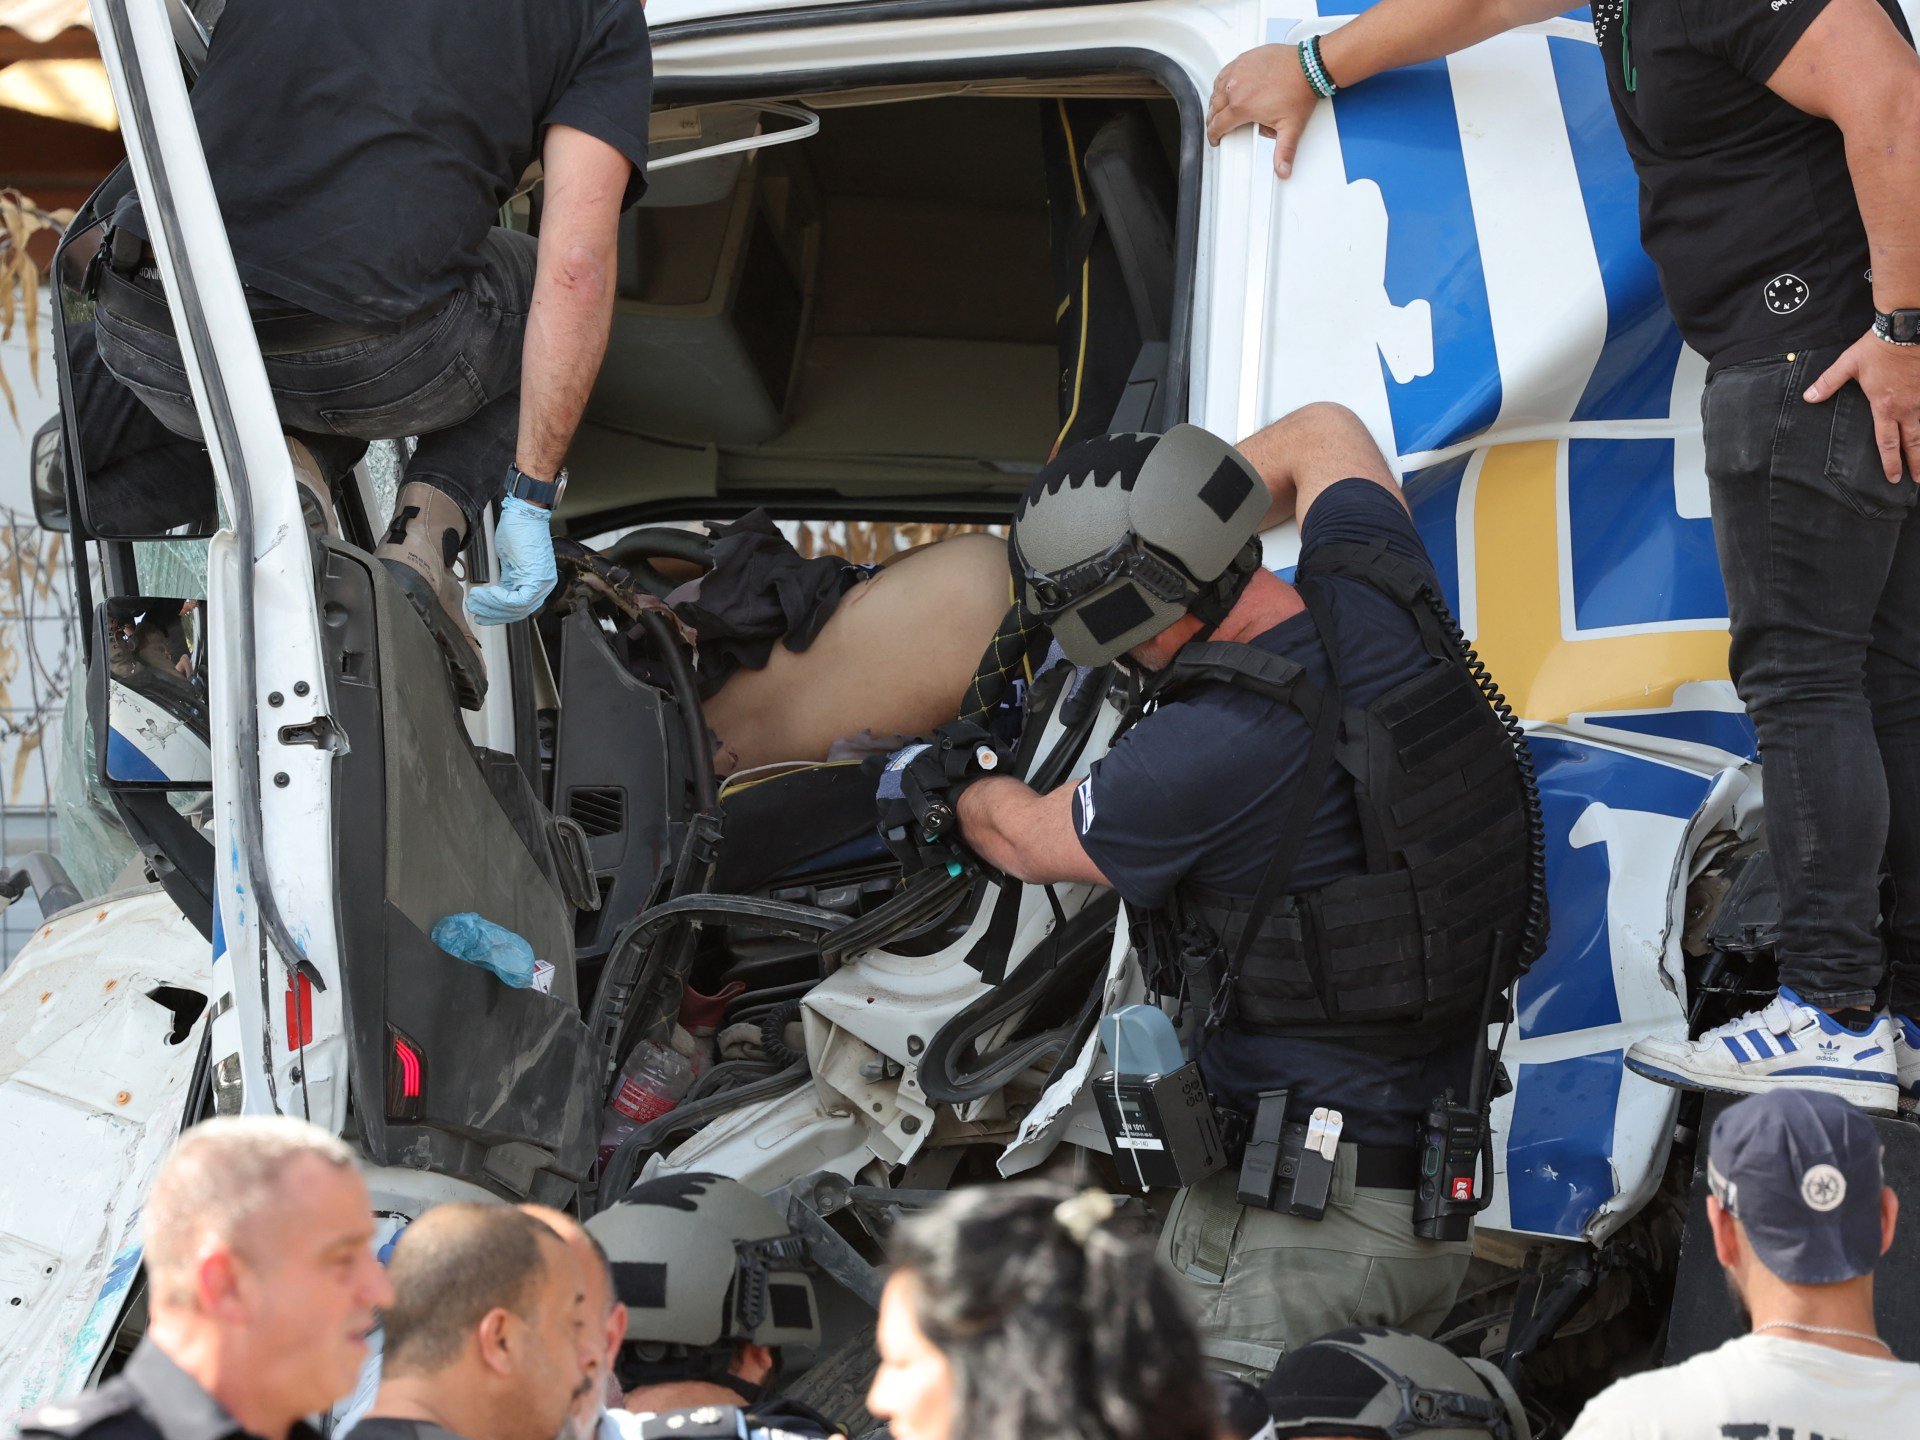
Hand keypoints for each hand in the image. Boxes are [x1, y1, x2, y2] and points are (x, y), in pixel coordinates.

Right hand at [467, 495, 558, 624]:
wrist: (524, 513)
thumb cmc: (518, 531)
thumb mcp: (510, 563)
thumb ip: (507, 582)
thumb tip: (496, 596)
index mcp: (538, 583)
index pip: (519, 608)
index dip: (498, 613)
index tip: (482, 611)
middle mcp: (544, 585)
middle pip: (518, 612)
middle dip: (493, 613)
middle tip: (475, 610)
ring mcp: (542, 582)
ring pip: (517, 608)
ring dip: (492, 606)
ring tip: (476, 600)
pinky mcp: (537, 577)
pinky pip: (518, 599)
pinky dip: (499, 599)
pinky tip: (488, 592)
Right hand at [1207, 43, 1320, 177]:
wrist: (1309, 67)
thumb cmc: (1300, 91)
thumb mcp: (1291, 127)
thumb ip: (1284, 152)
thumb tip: (1283, 171)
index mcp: (1242, 106)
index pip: (1218, 124)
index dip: (1214, 135)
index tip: (1216, 138)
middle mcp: (1236, 87)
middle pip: (1214, 108)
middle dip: (1214, 120)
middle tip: (1218, 126)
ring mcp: (1238, 70)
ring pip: (1216, 90)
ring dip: (1216, 101)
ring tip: (1220, 109)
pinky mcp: (1244, 59)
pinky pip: (1224, 73)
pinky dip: (1222, 83)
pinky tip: (1226, 87)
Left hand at [1804, 329, 1919, 482]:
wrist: (1906, 328)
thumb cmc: (1876, 347)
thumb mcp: (1847, 364)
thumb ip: (1828, 383)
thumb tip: (1808, 397)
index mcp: (1885, 406)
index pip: (1887, 442)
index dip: (1890, 462)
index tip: (1893, 478)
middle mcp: (1908, 407)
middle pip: (1913, 442)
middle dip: (1915, 463)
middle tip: (1917, 480)